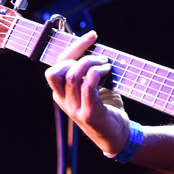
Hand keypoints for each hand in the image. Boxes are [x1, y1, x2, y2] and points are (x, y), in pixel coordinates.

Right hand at [44, 31, 130, 156]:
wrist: (118, 137)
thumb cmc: (107, 109)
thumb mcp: (93, 89)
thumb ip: (88, 72)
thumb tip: (95, 48)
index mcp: (61, 94)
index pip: (55, 66)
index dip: (72, 48)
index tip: (92, 36)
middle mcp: (64, 101)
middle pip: (56, 69)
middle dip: (77, 53)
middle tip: (98, 55)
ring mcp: (74, 108)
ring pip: (72, 75)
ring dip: (91, 63)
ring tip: (105, 64)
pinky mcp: (89, 113)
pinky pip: (87, 86)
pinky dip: (96, 73)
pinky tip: (107, 71)